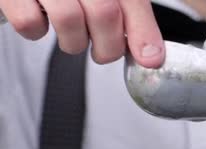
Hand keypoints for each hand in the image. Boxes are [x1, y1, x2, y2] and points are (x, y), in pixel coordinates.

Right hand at [0, 0, 163, 66]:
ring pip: (68, 20)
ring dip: (74, 42)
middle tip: (102, 49)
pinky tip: (41, 20)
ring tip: (72, 35)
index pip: (133, 1)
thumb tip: (151, 57)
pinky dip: (37, 32)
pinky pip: (29, 22)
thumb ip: (133, 20)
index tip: (150, 59)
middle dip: (108, 45)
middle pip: (104, 13)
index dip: (143, 32)